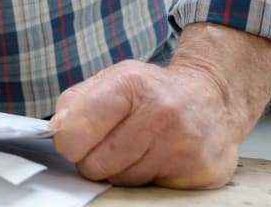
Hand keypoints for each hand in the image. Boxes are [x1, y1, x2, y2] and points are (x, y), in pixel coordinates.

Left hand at [50, 23, 270, 188]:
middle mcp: (160, 112)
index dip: (68, 142)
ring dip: (121, 170)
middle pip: (95, 164)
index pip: (76, 132)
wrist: (214, 98)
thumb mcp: (112, 80)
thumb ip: (76, 102)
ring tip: (137, 147)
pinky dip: (147, 178)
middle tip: (109, 144)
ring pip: (121, 180)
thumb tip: (56, 131)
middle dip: (94, 159)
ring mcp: (182, 144)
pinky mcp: (199, 170)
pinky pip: (149, 190)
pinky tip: (157, 157)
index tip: (73, 140)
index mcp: (131, 84)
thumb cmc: (154, 91)